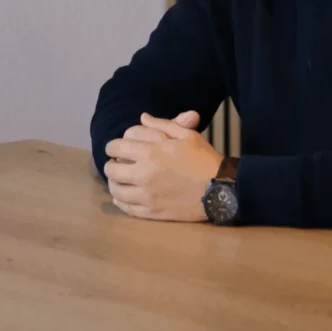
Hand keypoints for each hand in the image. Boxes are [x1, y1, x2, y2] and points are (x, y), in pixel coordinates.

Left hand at [104, 113, 223, 222]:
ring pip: (115, 190)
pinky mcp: (151, 213)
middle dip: (112, 162)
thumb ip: (162, 124)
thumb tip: (142, 118)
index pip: (117, 146)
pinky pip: (126, 208)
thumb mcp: (186, 135)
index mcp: (151, 152)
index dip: (113, 145)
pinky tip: (123, 196)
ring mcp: (146, 196)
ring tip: (120, 179)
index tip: (117, 147)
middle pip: (111, 169)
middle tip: (118, 162)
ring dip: (114, 182)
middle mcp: (144, 174)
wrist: (220, 189)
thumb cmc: (203, 158)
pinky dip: (120, 201)